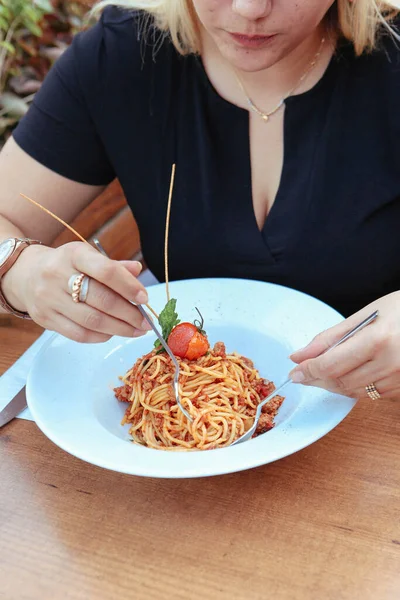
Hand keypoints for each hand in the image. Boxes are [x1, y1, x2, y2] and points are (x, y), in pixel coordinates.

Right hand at [1, 241, 151, 342]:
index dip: (129, 286)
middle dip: (129, 314)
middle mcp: (57, 275)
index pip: (106, 271)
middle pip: (101, 300)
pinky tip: (113, 333)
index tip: (145, 298)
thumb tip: (137, 271)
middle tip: (145, 322)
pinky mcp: (45, 319)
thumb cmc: (67, 266)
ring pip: (91, 321)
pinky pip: (79, 334)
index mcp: (73, 254)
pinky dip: (101, 336)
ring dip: (119, 329)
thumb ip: (113, 266)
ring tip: (136, 330)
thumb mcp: (87, 257)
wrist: (26, 275)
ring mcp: (49, 299)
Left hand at [289, 292, 399, 399]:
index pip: (331, 365)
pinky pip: (372, 394)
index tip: (295, 371)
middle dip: (318, 379)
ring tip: (326, 370)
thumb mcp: (366, 315)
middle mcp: (391, 363)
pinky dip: (356, 386)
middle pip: (341, 382)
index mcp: (378, 340)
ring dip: (336, 384)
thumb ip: (330, 338)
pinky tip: (352, 372)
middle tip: (303, 372)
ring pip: (355, 392)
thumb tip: (300, 356)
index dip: (308, 371)